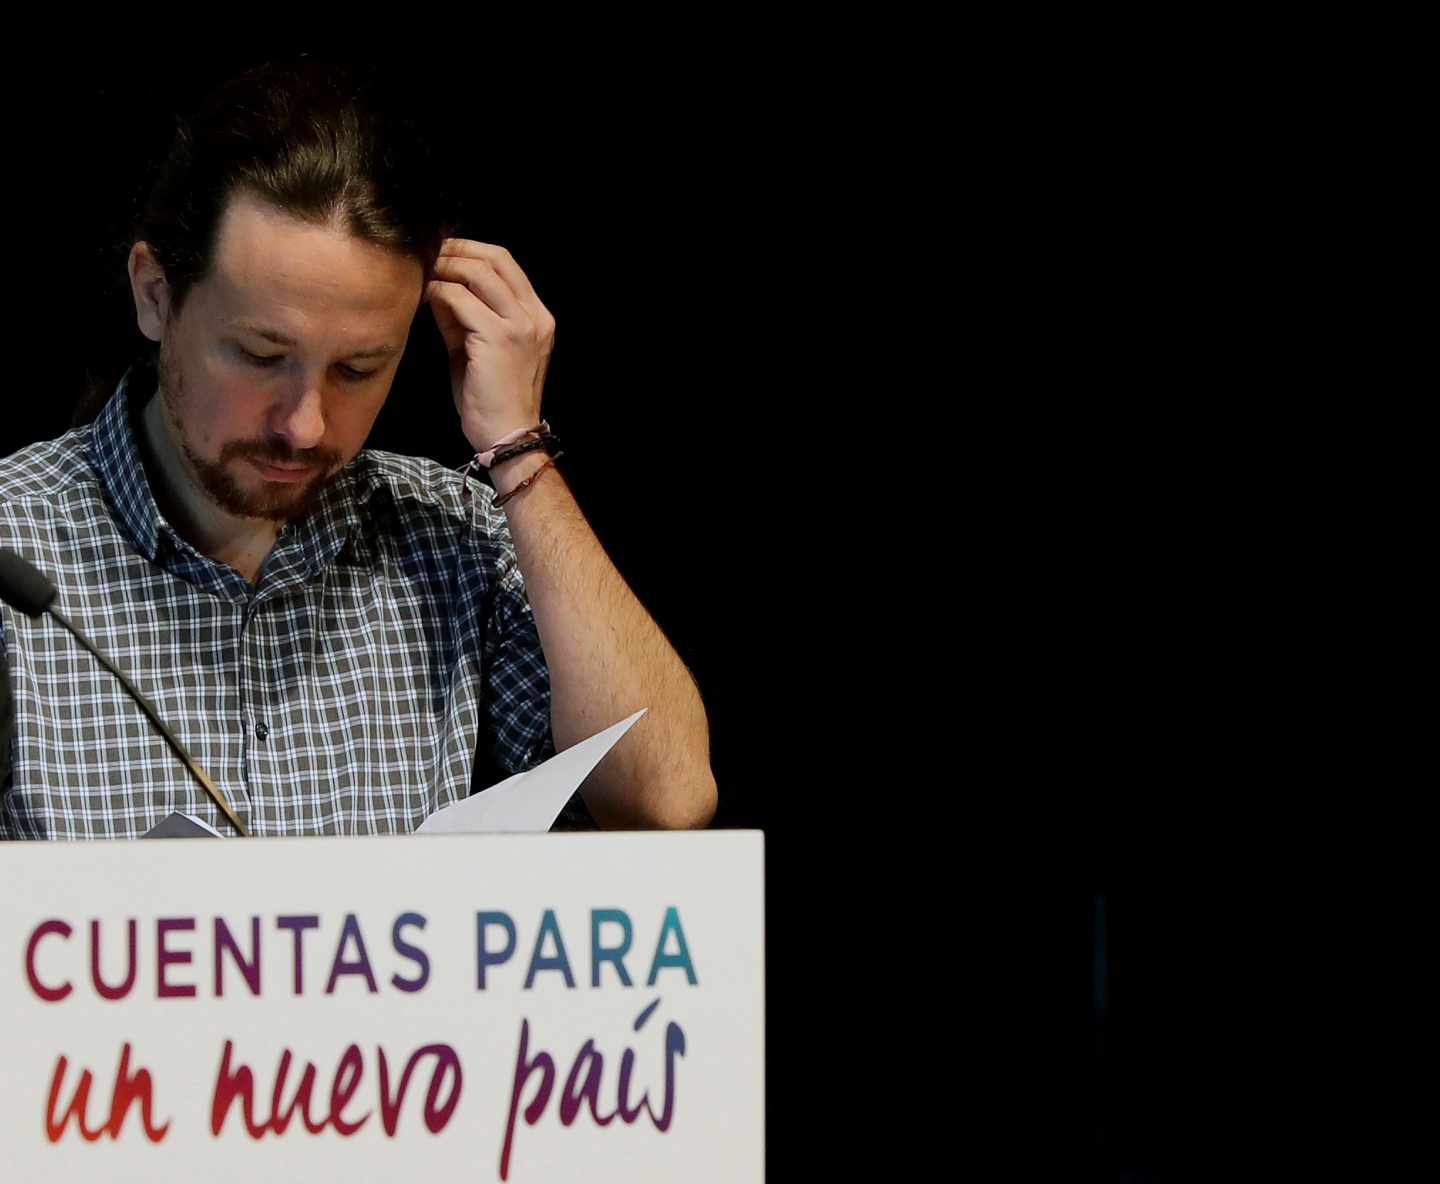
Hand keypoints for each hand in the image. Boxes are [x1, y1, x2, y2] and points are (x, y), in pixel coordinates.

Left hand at [425, 239, 555, 451]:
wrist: (505, 435)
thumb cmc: (490, 398)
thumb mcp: (482, 348)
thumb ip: (466, 316)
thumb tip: (438, 286)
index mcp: (537, 316)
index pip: (506, 263)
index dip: (472, 250)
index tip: (444, 252)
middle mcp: (535, 316)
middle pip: (495, 258)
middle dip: (458, 250)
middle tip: (429, 255)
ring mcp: (520, 325)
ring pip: (478, 272)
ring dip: (445, 268)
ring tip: (424, 275)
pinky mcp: (498, 337)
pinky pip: (459, 299)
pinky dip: (438, 293)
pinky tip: (424, 299)